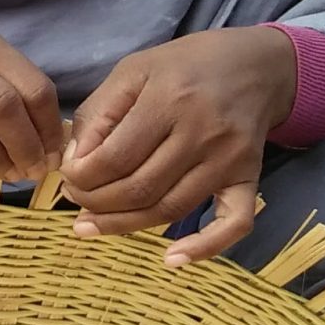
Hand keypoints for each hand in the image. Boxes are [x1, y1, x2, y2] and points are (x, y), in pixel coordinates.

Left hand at [59, 26, 297, 266]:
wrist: (256, 64)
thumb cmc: (185, 65)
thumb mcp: (133, 71)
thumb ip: (99, 113)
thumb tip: (75, 162)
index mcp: (168, 100)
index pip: (115, 157)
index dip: (82, 177)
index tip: (68, 177)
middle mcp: (201, 132)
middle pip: (139, 188)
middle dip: (96, 203)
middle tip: (76, 200)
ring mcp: (229, 159)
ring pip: (170, 209)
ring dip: (125, 226)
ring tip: (93, 225)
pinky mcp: (249, 178)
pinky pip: (233, 222)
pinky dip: (205, 247)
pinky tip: (172, 260)